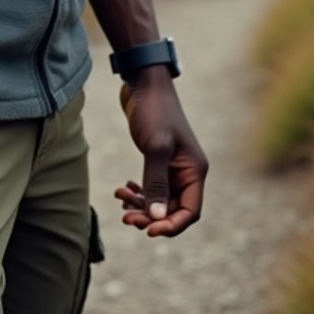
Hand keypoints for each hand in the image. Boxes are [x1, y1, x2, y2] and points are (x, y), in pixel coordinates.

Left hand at [114, 70, 207, 236]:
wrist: (143, 82)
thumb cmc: (154, 111)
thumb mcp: (156, 147)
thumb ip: (156, 183)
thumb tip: (157, 218)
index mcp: (194, 171)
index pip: (189, 212)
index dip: (170, 226)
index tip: (147, 231)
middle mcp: (187, 172)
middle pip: (172, 209)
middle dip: (150, 217)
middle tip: (126, 217)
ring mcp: (172, 166)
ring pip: (159, 200)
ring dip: (141, 205)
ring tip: (119, 197)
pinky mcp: (158, 160)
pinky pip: (152, 187)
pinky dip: (139, 192)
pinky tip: (123, 189)